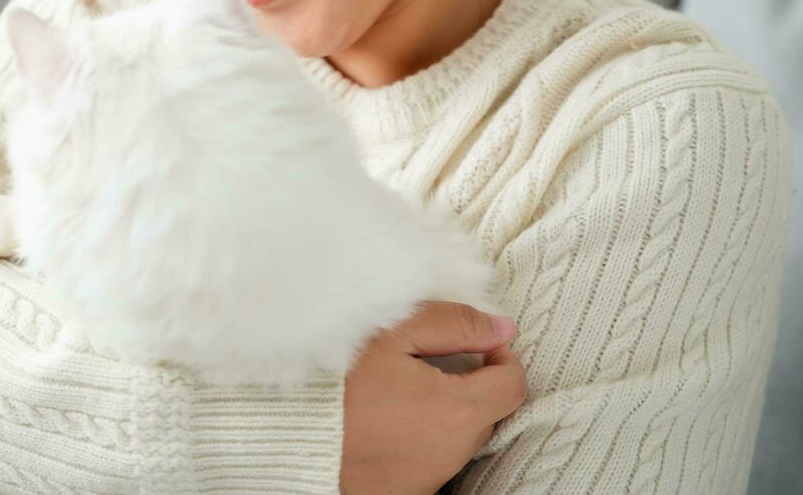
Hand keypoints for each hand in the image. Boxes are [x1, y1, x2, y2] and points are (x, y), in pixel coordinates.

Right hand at [340, 300, 526, 494]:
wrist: (290, 435)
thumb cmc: (339, 380)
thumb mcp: (394, 333)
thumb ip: (454, 324)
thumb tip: (502, 328)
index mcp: (457, 410)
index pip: (513, 385)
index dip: (501, 357)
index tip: (476, 343)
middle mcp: (452, 452)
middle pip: (485, 412)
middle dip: (469, 383)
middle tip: (428, 360)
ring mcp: (430, 477)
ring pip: (457, 438)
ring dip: (443, 412)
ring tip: (401, 389)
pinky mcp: (408, 491)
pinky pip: (430, 459)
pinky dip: (420, 437)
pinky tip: (388, 419)